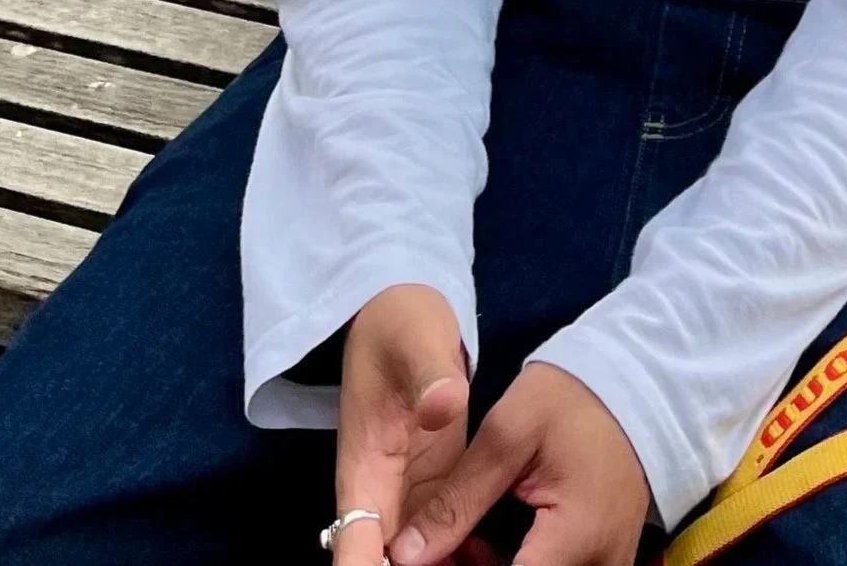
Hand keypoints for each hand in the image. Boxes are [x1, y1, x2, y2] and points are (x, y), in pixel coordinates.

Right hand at [334, 285, 470, 565]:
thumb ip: (430, 373)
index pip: (355, 538)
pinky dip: (458, 556)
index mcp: (364, 463)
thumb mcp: (416, 337)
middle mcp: (379, 489)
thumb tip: (442, 407)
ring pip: (412, 556)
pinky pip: (439, 537)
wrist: (402, 307)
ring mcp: (407, 490)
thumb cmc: (401, 319)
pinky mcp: (434, 483)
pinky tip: (491, 562)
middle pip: (383, 558)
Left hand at [390, 362, 651, 565]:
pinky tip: (487, 542)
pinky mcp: (605, 560)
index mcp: (574, 539)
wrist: (636, 382)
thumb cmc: (572, 398)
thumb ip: (458, 499)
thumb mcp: (508, 434)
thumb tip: (406, 554)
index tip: (427, 558)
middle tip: (443, 544)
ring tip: (461, 538)